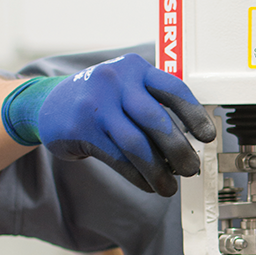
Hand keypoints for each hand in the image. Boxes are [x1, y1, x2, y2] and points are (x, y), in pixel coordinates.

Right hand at [1, 53, 215, 194]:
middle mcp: (116, 80)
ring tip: (170, 186)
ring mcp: (97, 104)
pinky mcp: (82, 129)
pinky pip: (118, 158)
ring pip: (137, 144)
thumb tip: (190, 142)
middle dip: (178, 150)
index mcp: (135, 69)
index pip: (172, 89)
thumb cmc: (100, 100)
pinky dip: (137, 176)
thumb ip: (153, 105)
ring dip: (158, 171)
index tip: (208, 137)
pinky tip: (148, 184)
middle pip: (156, 120)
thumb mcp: (126, 87)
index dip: (194, 115)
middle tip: (191, 169)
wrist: (47, 104)